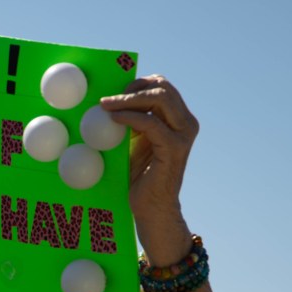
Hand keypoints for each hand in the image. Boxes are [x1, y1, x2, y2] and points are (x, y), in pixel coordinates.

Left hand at [100, 75, 197, 264]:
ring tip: (106, 105)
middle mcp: (186, 122)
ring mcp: (183, 134)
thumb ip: (128, 120)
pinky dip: (130, 117)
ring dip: (129, 98)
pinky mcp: (174, 148)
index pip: (161, 85)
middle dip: (132, 87)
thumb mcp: (131, 141)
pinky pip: (151, 123)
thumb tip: (105, 99)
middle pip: (162, 86)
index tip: (112, 91)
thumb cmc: (137, 177)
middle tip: (107, 97)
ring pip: (160, 98)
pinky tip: (113, 119)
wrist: (149, 207)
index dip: (136, 83)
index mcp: (177, 118)